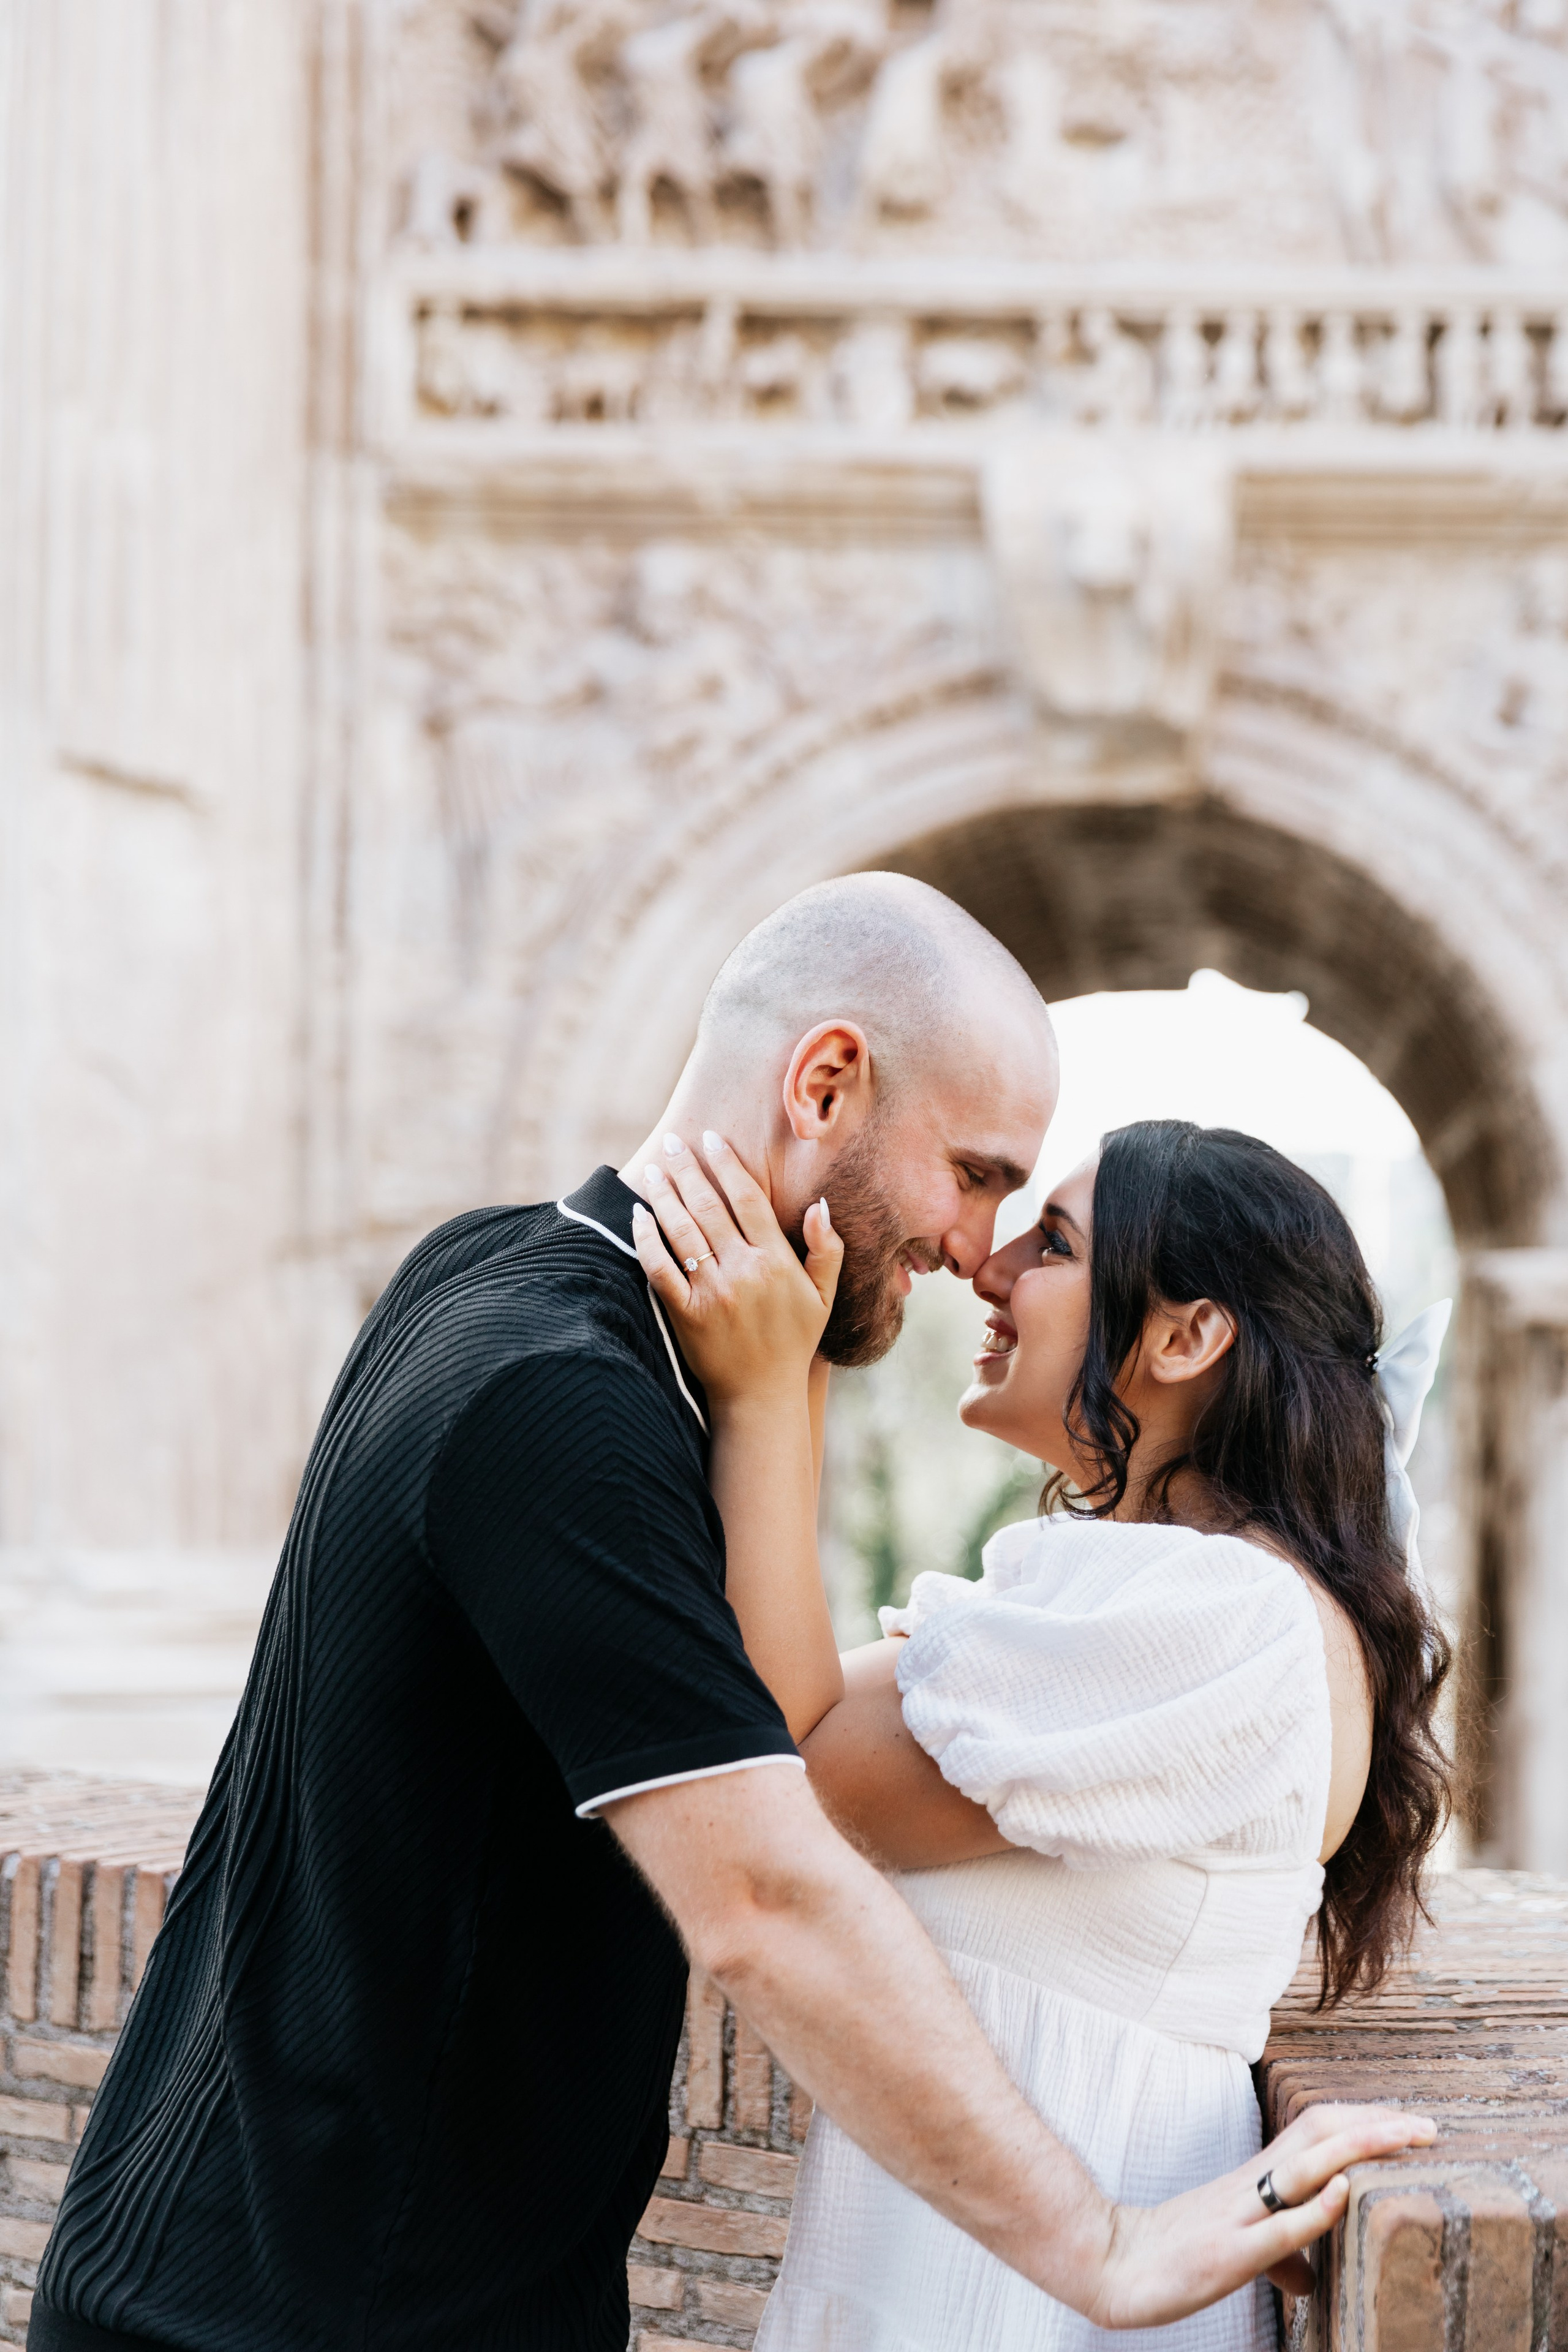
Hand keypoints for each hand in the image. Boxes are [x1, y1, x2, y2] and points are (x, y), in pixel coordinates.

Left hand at [632, 1133, 842, 1409]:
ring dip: (663, 1196)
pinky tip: (637, 1216)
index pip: (748, 1199)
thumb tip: (821, 1206)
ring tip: (652, 1170)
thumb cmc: (793, 1341)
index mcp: (776, 1261)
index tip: (712, 1138)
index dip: (728, 1164)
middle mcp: (742, 1272)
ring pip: (681, 1231)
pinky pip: (659, 1268)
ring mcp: (711, 1292)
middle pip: (708, 1207)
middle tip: (673, 1142)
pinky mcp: (684, 1313)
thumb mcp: (824, 1296)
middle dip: (688, 1169)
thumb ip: (827, 1250)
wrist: (760, 1395)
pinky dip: (645, 1239)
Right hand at [1084, 2100, 1437, 2325]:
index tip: (1409, 2122)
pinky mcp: (1228, 2253)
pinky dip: (1317, 2207)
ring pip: (1305, 2167)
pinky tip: (1346, 2192)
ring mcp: (1239, 2215)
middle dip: (1377, 2125)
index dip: (1363, 2122)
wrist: (1108, 2263)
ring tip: (1406, 2137)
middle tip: (1428, 2125)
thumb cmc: (1171, 2253)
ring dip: (1360, 2148)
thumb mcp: (1236, 2247)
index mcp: (1253, 2180)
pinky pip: (1278, 2226)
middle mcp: (1250, 2185)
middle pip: (1319, 2134)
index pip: (1314, 2131)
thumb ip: (1278, 2253)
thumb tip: (1312, 2275)